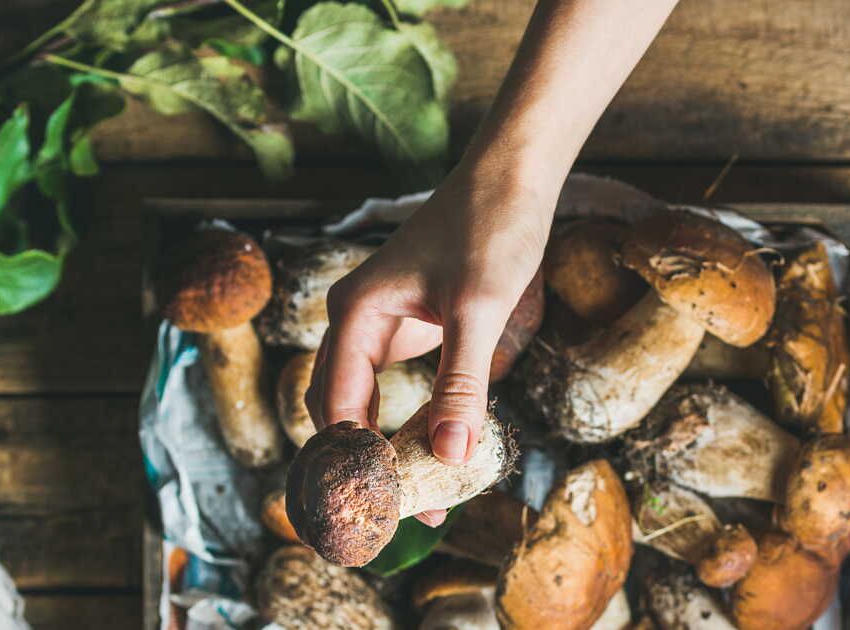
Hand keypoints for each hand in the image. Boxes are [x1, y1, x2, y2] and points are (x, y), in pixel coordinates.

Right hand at [304, 158, 555, 526]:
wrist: (514, 177)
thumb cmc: (491, 228)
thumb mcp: (479, 309)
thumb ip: (462, 385)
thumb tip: (450, 456)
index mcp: (355, 314)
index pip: (335, 407)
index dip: (352, 462)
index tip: (378, 509)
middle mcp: (356, 322)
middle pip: (339, 411)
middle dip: (362, 464)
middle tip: (394, 516)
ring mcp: (381, 325)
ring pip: (364, 404)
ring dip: (385, 450)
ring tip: (418, 499)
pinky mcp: (411, 327)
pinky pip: (396, 388)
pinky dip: (408, 424)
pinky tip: (435, 453)